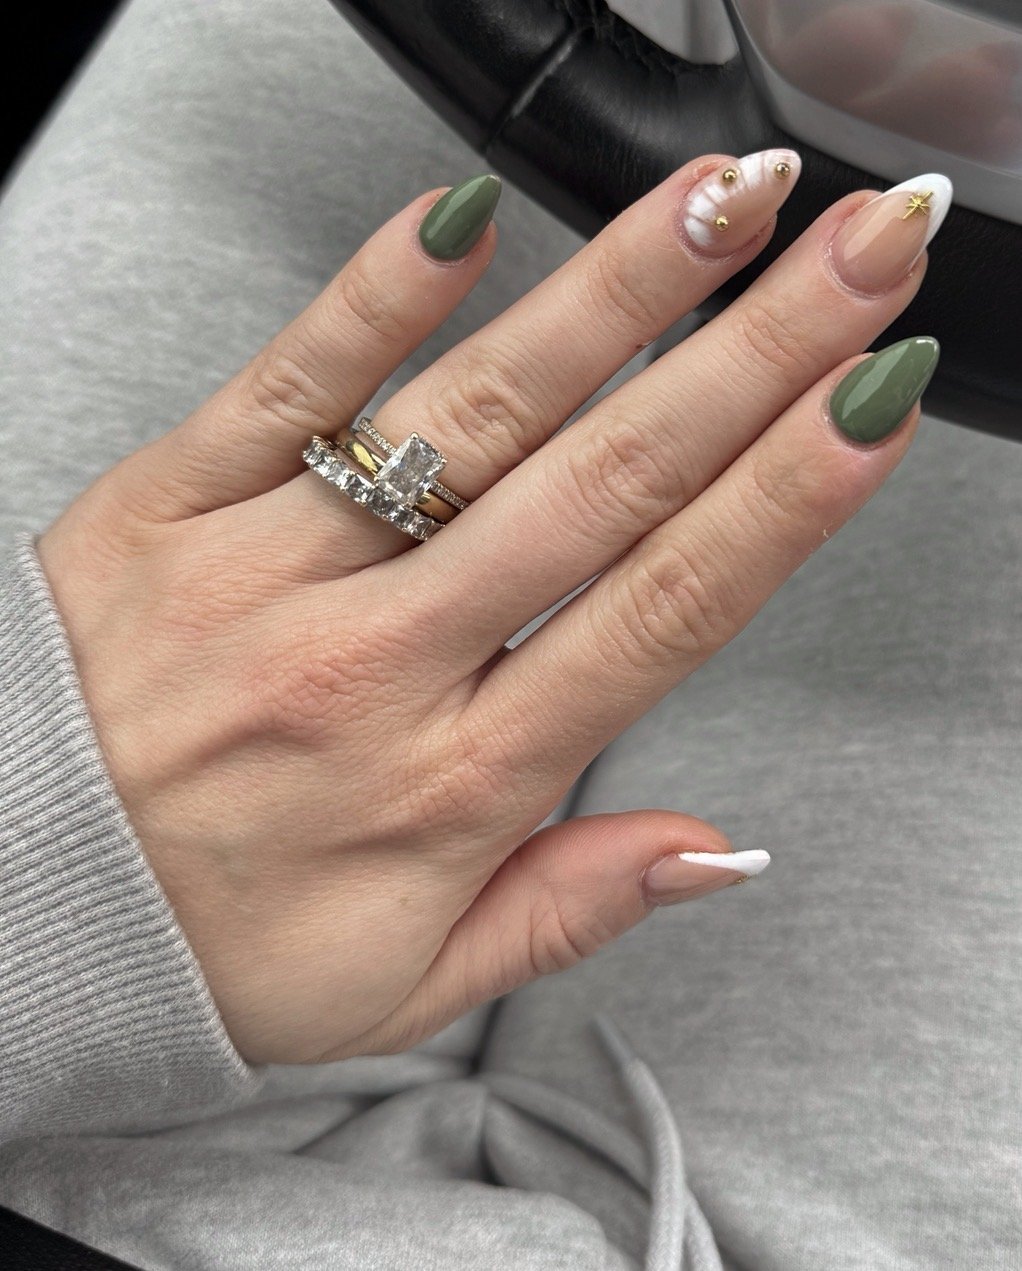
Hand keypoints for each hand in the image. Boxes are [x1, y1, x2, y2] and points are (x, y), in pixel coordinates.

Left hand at [38, 151, 941, 1064]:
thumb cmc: (200, 944)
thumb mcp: (403, 985)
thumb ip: (566, 908)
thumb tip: (713, 850)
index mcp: (449, 782)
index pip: (657, 617)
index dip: (779, 505)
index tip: (867, 415)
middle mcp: (373, 663)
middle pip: (602, 488)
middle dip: (753, 360)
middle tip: (857, 263)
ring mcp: (266, 572)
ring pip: (471, 417)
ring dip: (613, 301)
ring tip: (721, 210)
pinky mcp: (165, 504)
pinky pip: (285, 387)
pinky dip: (378, 297)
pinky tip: (467, 220)